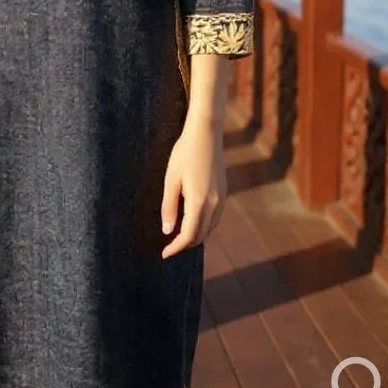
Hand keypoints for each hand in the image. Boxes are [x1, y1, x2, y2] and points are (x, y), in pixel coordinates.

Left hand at [160, 119, 225, 257]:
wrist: (206, 134)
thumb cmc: (184, 154)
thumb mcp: (171, 180)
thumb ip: (169, 207)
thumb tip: (168, 231)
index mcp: (198, 202)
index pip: (188, 235)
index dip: (176, 248)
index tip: (164, 254)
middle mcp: (214, 204)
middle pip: (200, 235)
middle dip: (185, 245)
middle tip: (169, 247)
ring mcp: (221, 198)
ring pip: (210, 228)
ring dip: (196, 236)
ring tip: (179, 237)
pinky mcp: (223, 192)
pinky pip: (215, 218)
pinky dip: (204, 226)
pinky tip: (193, 221)